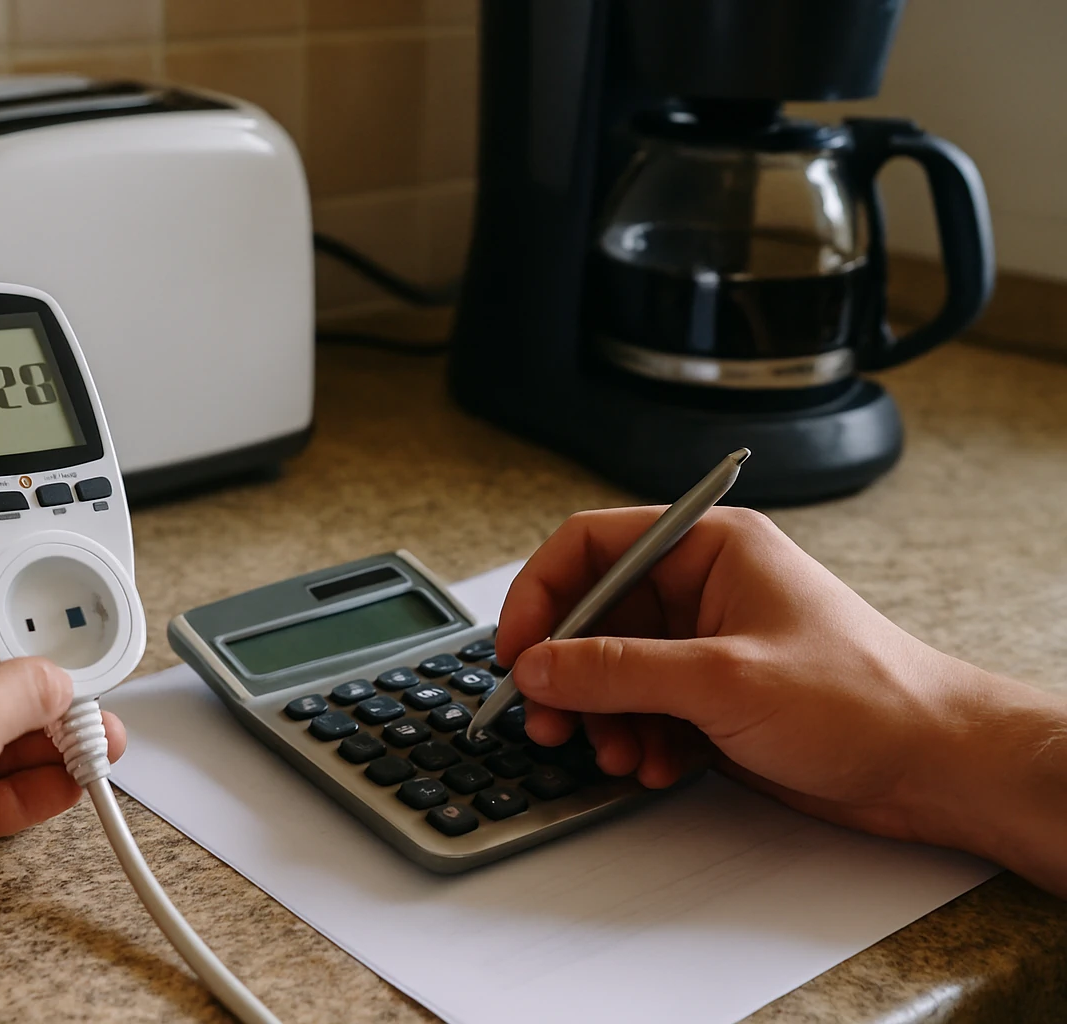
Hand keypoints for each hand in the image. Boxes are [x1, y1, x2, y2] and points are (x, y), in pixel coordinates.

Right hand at [497, 506, 1066, 895]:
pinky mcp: (710, 698)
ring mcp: (704, 646)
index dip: (540, 594)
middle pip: (592, 616)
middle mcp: (700, 589)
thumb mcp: (724, 678)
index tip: (515, 649)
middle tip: (548, 720)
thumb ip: (619, 669)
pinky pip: (642, 712)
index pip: (591, 545)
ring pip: (611, 672)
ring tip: (616, 756)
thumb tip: (538, 664)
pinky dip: (636, 742)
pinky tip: (657, 767)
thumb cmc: (863, 697)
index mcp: (707, 547)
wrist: (932, 767)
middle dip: (567, 674)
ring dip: (602, 719)